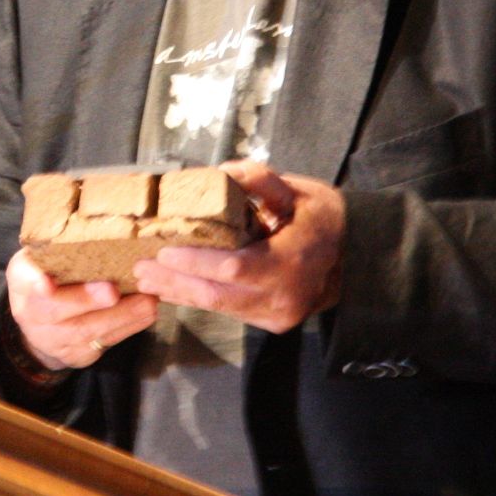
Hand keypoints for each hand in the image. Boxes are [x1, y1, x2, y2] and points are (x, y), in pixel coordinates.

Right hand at [6, 249, 159, 370]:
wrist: (41, 321)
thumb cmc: (50, 274)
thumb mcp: (43, 256)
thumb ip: (60, 246)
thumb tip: (98, 218)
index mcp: (22, 281)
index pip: (24, 281)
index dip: (36, 284)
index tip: (47, 285)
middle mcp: (31, 314)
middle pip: (57, 312)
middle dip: (86, 301)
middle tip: (112, 291)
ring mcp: (53, 340)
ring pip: (86, 332)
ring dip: (121, 316)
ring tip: (147, 301)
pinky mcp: (76, 356)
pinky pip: (103, 343)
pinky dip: (128, 327)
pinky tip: (146, 313)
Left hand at [132, 160, 343, 333]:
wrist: (355, 258)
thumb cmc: (322, 218)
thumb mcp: (299, 190)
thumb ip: (261, 180)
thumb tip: (222, 172)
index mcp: (294, 260)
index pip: (236, 267)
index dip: (197, 261)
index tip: (164, 249)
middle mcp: (285, 296)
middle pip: (218, 294)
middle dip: (174, 281)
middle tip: (140, 268)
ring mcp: (278, 315)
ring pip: (219, 307)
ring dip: (179, 292)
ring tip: (147, 278)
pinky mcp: (271, 323)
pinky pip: (227, 310)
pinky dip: (198, 297)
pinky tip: (173, 286)